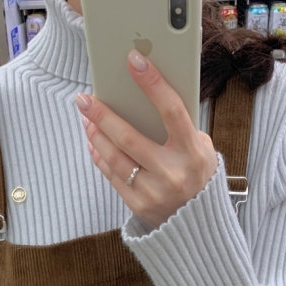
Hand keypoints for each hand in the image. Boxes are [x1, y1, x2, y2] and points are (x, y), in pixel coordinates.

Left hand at [76, 49, 217, 229]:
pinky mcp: (138, 205)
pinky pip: (112, 176)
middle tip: (84, 98)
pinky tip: (94, 141)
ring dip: (96, 135)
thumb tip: (146, 97)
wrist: (198, 225)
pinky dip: (100, 156)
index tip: (134, 60)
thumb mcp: (201, 150)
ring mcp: (153, 192)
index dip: (152, 83)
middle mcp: (172, 174)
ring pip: (115, 158)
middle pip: (129, 138)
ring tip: (85, 117)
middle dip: (103, 115)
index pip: (171, 111)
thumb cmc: (197, 175)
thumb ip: (181, 127)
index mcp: (192, 153)